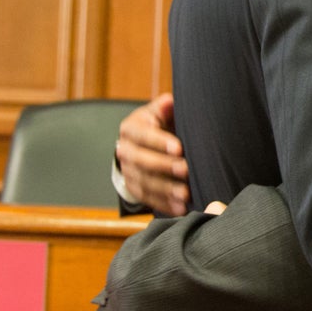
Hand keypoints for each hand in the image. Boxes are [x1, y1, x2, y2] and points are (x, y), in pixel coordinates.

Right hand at [116, 94, 188, 215]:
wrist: (145, 142)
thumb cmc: (161, 123)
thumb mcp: (161, 111)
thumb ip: (166, 107)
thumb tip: (168, 101)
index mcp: (131, 128)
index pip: (143, 135)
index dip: (160, 142)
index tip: (179, 148)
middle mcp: (125, 149)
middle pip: (141, 160)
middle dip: (164, 167)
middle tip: (186, 171)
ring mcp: (128, 170)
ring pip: (144, 182)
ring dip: (165, 190)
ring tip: (185, 195)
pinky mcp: (133, 187)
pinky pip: (147, 198)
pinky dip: (164, 204)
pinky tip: (179, 208)